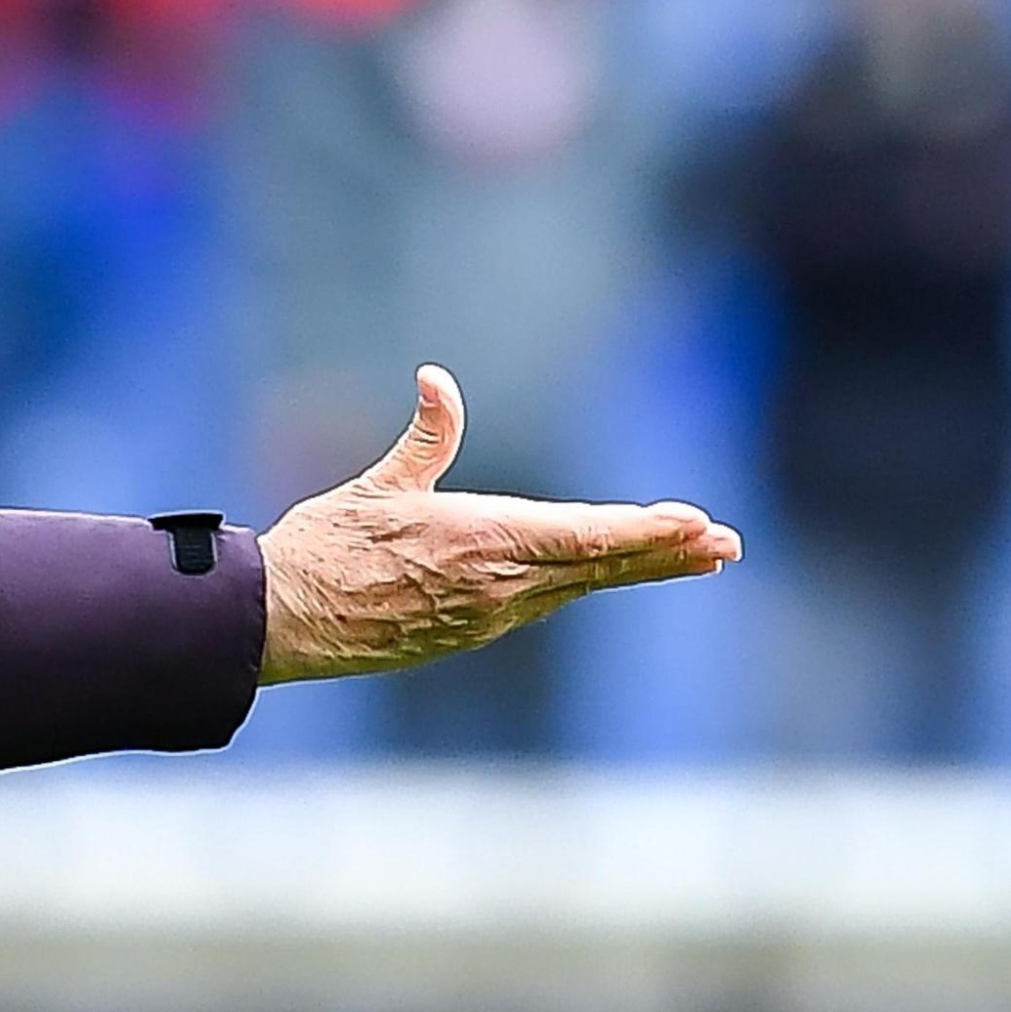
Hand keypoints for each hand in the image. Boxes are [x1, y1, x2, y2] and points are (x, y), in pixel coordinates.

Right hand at [256, 365, 741, 685]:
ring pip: (577, 587)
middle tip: (726, 546)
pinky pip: (541, 602)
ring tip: (690, 558)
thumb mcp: (377, 486)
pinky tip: (602, 576)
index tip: (698, 525)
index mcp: (481, 540)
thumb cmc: (324, 546)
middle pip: (600, 567)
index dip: (647, 530)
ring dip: (636, 570)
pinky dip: (583, 585)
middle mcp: (497, 586)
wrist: (284, 619)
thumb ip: (426, 437)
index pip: (586, 535)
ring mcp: (487, 616)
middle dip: (667, 554)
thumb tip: (438, 378)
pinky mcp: (469, 633)